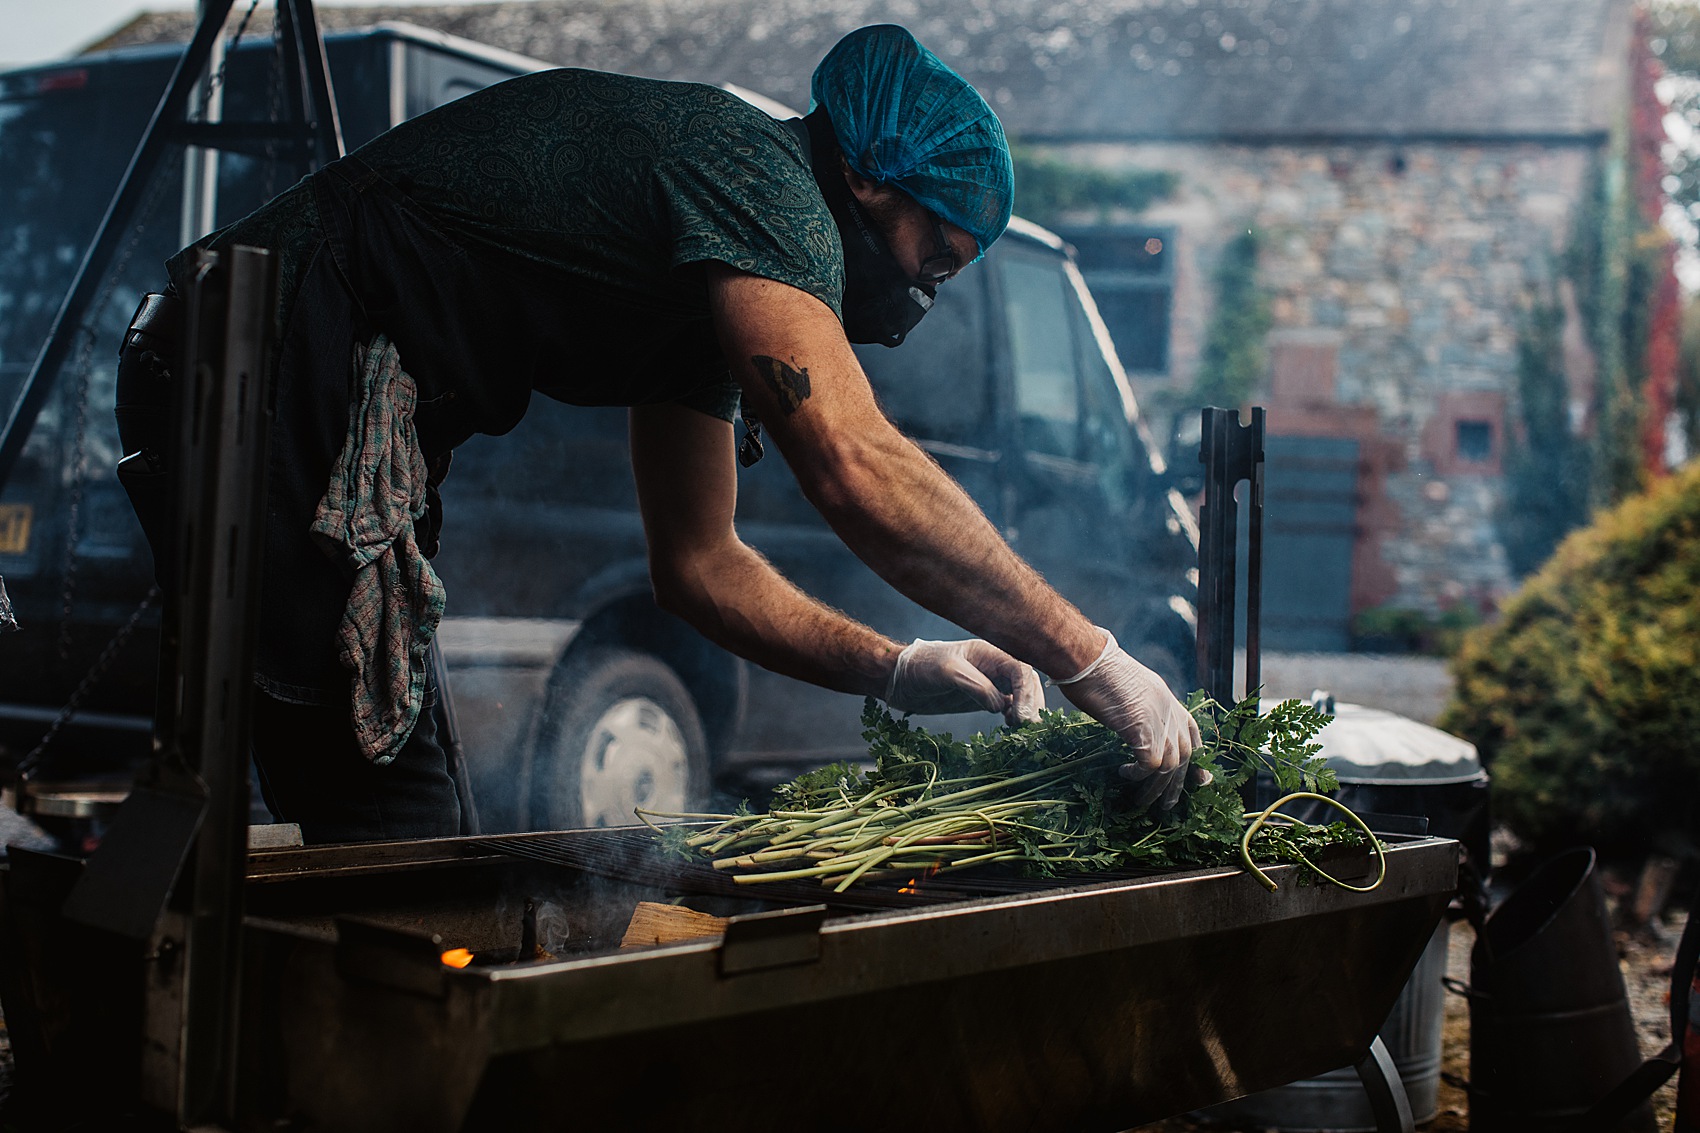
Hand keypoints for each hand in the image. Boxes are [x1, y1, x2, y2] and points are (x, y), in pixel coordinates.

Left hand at [885, 638, 1044, 725]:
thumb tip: (1001, 705)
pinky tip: (1011, 727)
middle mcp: (994, 666)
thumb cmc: (921, 667)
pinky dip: (1015, 716)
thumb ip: (975, 686)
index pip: (1020, 669)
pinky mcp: (984, 698)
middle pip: (1026, 682)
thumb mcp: (947, 672)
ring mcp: (991, 682)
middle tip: (1027, 727)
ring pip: (1021, 695)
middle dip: (1031, 703)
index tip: (1022, 716)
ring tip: (1021, 728)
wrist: (900, 680)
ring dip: (1026, 711)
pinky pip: (1009, 705)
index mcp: (989, 653)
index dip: (1026, 692)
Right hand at [1054, 629, 1208, 810]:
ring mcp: (1158, 719)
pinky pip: (1151, 765)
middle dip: (1178, 784)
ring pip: (1170, 766)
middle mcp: (1169, 710)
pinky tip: (1124, 774)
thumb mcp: (1127, 687)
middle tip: (1169, 804)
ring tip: (1142, 801)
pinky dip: (1139, 775)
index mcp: (1167, 698)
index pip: (1192, 731)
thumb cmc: (1096, 669)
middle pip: (1185, 755)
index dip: (1195, 758)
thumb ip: (1138, 706)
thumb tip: (1130, 721)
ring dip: (1157, 788)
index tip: (1197, 779)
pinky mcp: (1143, 729)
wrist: (1087, 659)